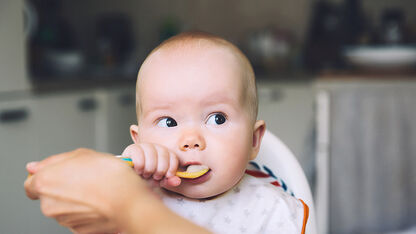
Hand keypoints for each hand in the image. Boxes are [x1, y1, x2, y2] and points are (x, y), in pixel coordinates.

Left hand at [24, 148, 153, 233]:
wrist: (129, 201)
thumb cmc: (109, 176)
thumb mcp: (82, 154)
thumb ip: (54, 160)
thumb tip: (34, 167)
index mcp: (44, 183)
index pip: (30, 183)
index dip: (45, 177)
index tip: (58, 174)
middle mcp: (48, 204)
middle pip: (49, 195)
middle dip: (63, 188)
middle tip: (85, 177)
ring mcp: (63, 220)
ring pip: (64, 207)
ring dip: (76, 199)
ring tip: (97, 188)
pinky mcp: (78, 230)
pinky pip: (78, 218)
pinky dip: (86, 211)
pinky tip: (100, 201)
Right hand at [121, 143, 180, 187]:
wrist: (129, 179)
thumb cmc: (145, 178)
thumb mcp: (158, 181)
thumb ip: (168, 180)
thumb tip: (177, 181)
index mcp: (164, 153)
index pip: (173, 156)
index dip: (171, 168)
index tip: (167, 176)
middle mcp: (155, 147)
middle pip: (163, 154)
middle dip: (160, 170)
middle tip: (154, 176)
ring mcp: (144, 146)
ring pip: (151, 154)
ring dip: (149, 168)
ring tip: (145, 174)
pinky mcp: (132, 148)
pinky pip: (138, 154)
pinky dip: (140, 165)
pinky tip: (138, 171)